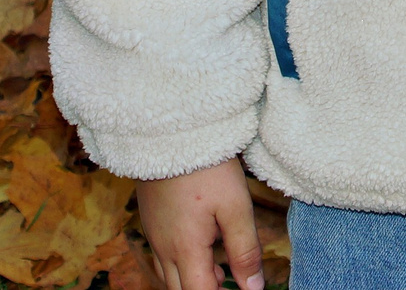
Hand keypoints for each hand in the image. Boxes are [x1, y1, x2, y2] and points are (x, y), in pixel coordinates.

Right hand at [137, 161, 263, 289]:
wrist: (171, 132)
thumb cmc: (208, 168)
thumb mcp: (236, 208)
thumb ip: (245, 251)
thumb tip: (254, 288)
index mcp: (185, 249)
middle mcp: (163, 248)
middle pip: (180, 289)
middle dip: (204, 289)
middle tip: (228, 280)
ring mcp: (154, 234)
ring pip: (169, 275)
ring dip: (193, 278)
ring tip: (219, 266)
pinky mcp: (151, 220)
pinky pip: (163, 256)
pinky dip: (182, 261)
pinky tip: (200, 244)